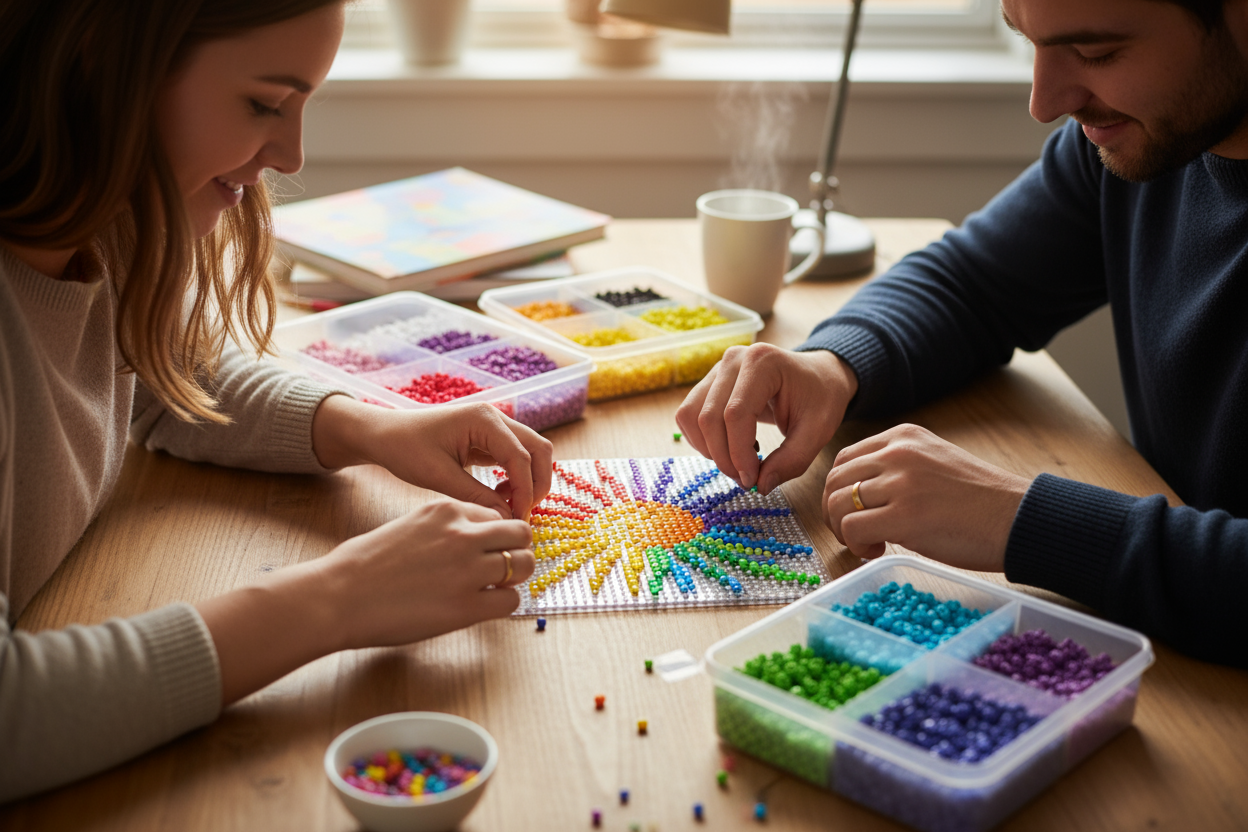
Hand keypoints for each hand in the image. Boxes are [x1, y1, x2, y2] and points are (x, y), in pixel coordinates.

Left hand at [312, 396, 552, 520]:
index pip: (521, 457)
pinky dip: (516, 477)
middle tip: (523, 513)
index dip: (525, 491)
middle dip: (537, 483)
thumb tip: (506, 519)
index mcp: (483, 420)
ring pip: (532, 452)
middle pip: (538, 449)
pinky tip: (498, 495)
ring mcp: (494, 426)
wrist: (384, 435)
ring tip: (509, 505)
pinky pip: (516, 457)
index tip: (518, 518)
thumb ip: (476, 496)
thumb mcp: (438, 477)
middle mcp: (495, 418)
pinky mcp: (489, 438)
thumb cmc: (405, 449)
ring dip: (529, 480)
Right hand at [317, 499, 535, 649]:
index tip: (489, 550)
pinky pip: (510, 601)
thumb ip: (443, 529)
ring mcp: (468, 569)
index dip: (496, 535)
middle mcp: (463, 534)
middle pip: (521, 533)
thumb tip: (468, 542)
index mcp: (446, 510)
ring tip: (496, 588)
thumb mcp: (408, 525)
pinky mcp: (466, 606)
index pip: (496, 515)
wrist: (338, 595)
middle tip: (505, 567)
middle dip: (518, 549)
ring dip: (515, 578)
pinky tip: (483, 607)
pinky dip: (503, 604)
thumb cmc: (363, 565)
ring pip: (523, 565)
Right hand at [675, 344, 858, 494]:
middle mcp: (733, 360)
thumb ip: (792, 460)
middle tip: (746, 479)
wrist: (818, 375)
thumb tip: (760, 486)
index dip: (738, 454)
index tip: (753, 480)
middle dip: (723, 457)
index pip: (735, 414)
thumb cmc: (821, 398)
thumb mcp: (818, 430)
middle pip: (708, 417)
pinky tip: (730, 445)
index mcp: (763, 362)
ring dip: (709, 450)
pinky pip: (687, 415)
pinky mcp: (709, 382)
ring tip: (739, 462)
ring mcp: (717, 368)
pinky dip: (702, 440)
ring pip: (690, 416)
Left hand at [823, 424, 1029, 571]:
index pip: (844, 459)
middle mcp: (898, 453)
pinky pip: (852, 527)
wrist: (1018, 518)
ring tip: (871, 542)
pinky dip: (856, 543)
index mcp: (904, 436)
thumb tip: (857, 491)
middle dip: (835, 512)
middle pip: (834, 481)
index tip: (856, 511)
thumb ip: (897, 467)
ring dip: (845, 530)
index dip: (840, 490)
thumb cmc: (980, 501)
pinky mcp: (904, 515)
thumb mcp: (934, 463)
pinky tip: (878, 549)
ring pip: (836, 504)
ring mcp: (900, 482)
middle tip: (857, 532)